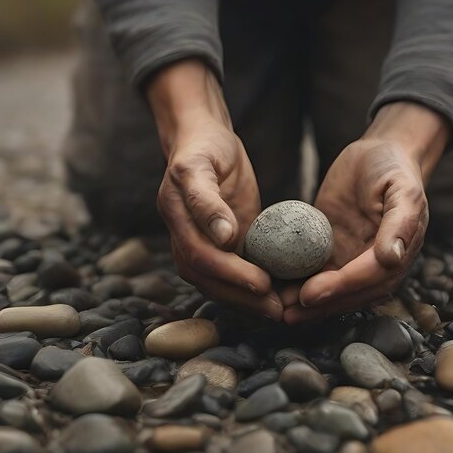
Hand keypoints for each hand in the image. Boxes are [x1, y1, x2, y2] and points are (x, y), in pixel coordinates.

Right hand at [147, 60, 282, 319]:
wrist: (203, 140)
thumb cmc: (205, 147)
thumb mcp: (203, 164)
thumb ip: (207, 201)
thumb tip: (223, 238)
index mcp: (176, 216)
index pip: (198, 255)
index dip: (229, 273)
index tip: (262, 284)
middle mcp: (182, 236)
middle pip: (206, 278)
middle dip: (240, 296)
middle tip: (275, 308)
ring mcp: (198, 243)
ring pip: (215, 283)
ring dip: (244, 301)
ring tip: (277, 311)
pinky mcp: (216, 245)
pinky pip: (228, 273)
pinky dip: (247, 289)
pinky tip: (273, 297)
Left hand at [283, 102, 449, 323]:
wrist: (378, 154)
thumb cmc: (393, 169)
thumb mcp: (403, 191)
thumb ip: (401, 224)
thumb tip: (392, 258)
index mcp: (397, 253)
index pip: (368, 277)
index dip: (340, 288)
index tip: (311, 294)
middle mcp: (375, 263)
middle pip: (349, 293)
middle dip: (319, 306)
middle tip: (287, 313)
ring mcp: (353, 258)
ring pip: (332, 289)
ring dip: (307, 304)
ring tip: (277, 310)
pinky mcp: (333, 250)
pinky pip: (316, 271)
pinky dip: (298, 282)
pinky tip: (275, 288)